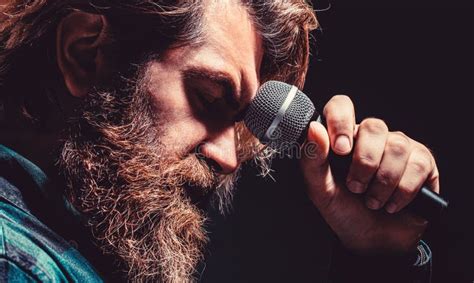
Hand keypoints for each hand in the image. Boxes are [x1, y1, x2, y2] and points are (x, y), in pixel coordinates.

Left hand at [300, 95, 439, 253]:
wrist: (371, 241)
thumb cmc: (343, 210)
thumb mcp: (319, 190)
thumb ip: (312, 160)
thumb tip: (314, 129)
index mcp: (344, 137)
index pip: (342, 106)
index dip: (342, 121)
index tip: (340, 149)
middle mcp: (372, 138)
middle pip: (374, 126)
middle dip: (364, 164)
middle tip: (355, 187)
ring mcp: (399, 147)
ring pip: (396, 147)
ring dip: (382, 182)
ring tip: (372, 201)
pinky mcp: (422, 162)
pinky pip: (417, 165)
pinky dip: (402, 191)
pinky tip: (391, 204)